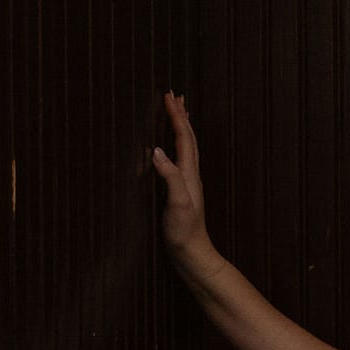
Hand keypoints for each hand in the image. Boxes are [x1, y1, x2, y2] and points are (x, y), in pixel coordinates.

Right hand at [151, 92, 219, 279]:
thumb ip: (170, 177)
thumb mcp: (177, 203)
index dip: (176, 116)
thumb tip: (156, 151)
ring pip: (187, 147)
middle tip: (175, 95)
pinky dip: (177, 145)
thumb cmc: (185, 232)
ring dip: (182, 127)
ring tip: (178, 113)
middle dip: (181, 115)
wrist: (193, 254)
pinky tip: (171, 149)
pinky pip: (181, 159)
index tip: (169, 96)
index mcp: (189, 174)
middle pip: (189, 138)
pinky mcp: (181, 191)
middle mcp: (191, 175)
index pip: (184, 138)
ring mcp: (187, 183)